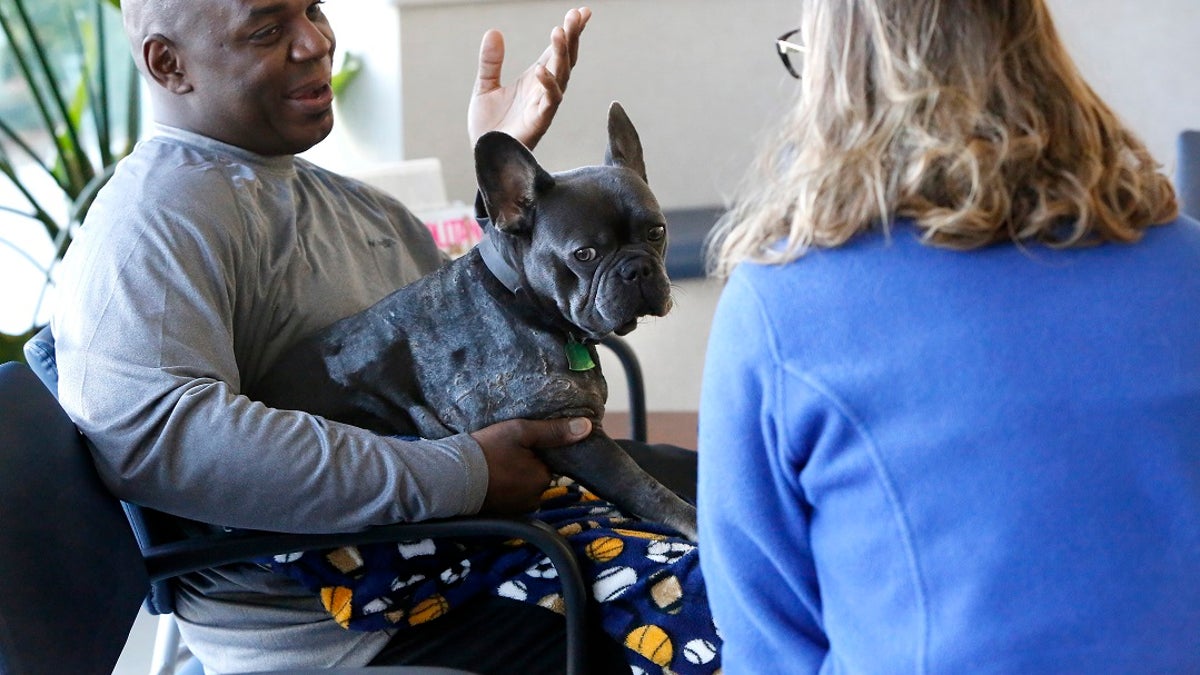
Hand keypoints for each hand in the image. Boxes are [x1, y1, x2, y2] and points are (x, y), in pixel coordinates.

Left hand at [467, 7, 591, 150]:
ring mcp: (543, 107)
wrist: (482, 156)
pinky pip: (549, 103)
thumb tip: (494, 31)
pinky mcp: (538, 123)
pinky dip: (548, 85)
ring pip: (561, 77)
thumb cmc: (488, 127)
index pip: (557, 51)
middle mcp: (544, 91)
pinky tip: (541, 69)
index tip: (582, 12)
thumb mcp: (485, 87)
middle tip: (575, 16)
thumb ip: (491, 62)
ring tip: (559, 32)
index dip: (570, 32)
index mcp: (535, 80)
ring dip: (562, 55)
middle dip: (572, 38)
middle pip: (565, 60)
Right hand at [470, 416, 591, 513]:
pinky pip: (510, 499)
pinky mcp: (500, 515)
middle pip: (537, 478)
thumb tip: (587, 427)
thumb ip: (554, 431)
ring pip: (523, 489)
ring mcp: (516, 510)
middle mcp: (534, 499)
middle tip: (505, 454)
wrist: (450, 476)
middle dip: (526, 468)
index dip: (536, 454)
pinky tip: (490, 479)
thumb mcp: (521, 431)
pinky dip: (504, 490)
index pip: (548, 465)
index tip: (520, 446)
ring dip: (515, 480)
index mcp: (542, 479)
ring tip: (496, 466)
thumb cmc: (487, 450)